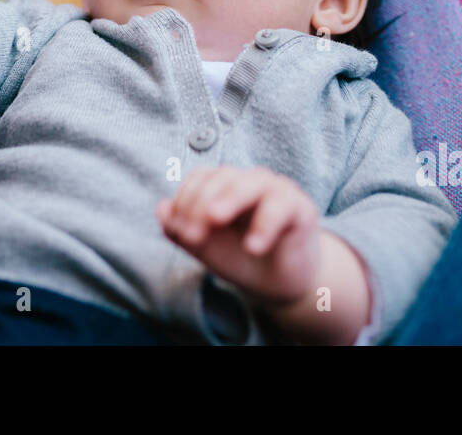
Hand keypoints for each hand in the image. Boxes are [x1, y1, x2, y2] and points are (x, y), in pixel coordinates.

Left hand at [157, 166, 321, 305]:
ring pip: (251, 183)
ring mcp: (277, 191)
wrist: (279, 284)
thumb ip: (181, 230)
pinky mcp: (300, 208)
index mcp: (225, 186)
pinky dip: (265, 225)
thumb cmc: (241, 257)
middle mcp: (250, 181)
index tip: (179, 232)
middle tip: (192, 235)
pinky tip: (253, 247)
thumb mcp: (206, 248)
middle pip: (223, 177)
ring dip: (230, 199)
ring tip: (215, 220)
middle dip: (201, 205)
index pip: (201, 178)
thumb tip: (161, 209)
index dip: (185, 200)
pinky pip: (281, 206)